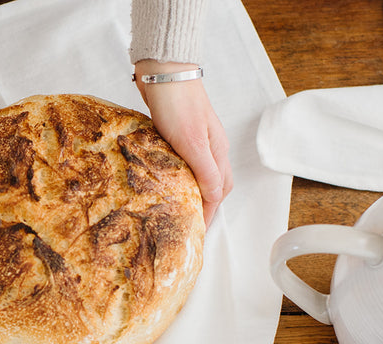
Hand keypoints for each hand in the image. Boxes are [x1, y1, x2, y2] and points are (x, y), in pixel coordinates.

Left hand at [134, 60, 232, 225]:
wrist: (164, 71)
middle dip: (204, 206)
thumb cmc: (178, 104)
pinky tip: (165, 181)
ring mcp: (195, 140)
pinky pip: (182, 162)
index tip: (197, 233)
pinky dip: (178, 176)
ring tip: (176, 208)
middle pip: (213, 184)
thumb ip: (205, 171)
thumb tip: (215, 198)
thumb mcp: (192, 143)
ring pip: (198, 173)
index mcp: (218, 151)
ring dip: (191, 191)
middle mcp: (210, 147)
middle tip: (187, 224)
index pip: (219, 192)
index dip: (208, 214)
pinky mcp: (179, 133)